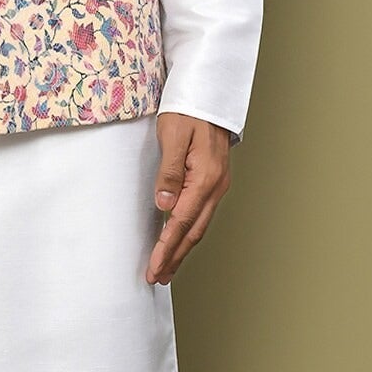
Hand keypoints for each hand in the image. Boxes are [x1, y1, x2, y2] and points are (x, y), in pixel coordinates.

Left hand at [146, 113, 231, 285]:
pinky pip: (201, 213)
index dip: (166, 249)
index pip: (180, 223)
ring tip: (167, 267)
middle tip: (157, 277)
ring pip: (199, 225)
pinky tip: (180, 238)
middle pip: (193, 231)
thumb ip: (169, 172)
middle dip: (175, 257)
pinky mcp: (214, 180)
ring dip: (182, 248)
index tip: (153, 269)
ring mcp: (217, 184)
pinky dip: (189, 231)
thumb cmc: (188, 110)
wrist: (208, 93)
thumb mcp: (172, 137)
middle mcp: (216, 186)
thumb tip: (164, 205)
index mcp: (205, 178)